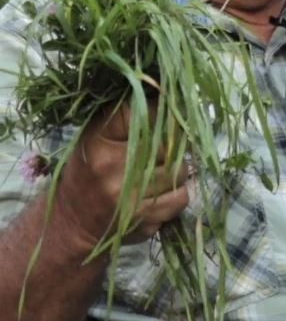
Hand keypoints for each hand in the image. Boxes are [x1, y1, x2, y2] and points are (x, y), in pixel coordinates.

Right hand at [56, 104, 189, 252]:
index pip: (145, 112)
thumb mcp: (98, 136)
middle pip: (169, 144)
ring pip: (180, 171)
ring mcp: (126, 194)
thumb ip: (130, 117)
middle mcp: (110, 164)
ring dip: (177, 173)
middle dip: (174, 147)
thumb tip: (174, 98)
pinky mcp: (140, 218)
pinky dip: (177, 196)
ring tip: (158, 175)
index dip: (164, 113)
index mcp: (98, 137)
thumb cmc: (91, 170)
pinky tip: (159, 196)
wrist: (71, 222)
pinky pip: (180, 198)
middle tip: (162, 152)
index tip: (167, 117)